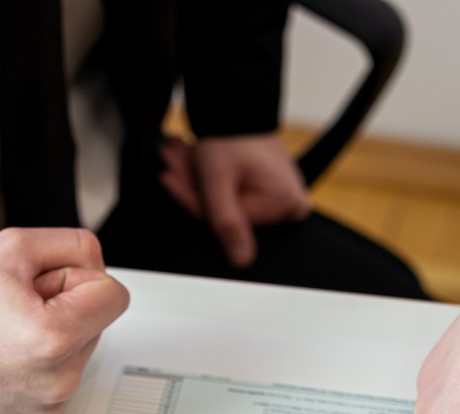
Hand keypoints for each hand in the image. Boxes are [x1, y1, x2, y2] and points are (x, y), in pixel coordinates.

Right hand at [0, 227, 130, 413]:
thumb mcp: (10, 249)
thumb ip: (70, 245)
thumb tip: (97, 263)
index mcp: (55, 336)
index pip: (115, 296)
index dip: (81, 280)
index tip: (48, 285)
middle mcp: (58, 379)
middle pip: (96, 326)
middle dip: (64, 309)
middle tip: (16, 310)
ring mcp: (50, 406)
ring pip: (78, 356)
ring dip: (52, 341)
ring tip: (5, 338)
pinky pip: (59, 385)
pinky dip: (39, 371)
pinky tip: (4, 363)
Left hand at [158, 134, 311, 268]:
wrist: (240, 106)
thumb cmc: (233, 133)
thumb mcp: (219, 177)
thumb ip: (227, 221)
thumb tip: (241, 260)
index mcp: (286, 203)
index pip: (226, 220)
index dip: (191, 200)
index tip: (168, 178)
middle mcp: (290, 204)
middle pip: (226, 212)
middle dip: (192, 187)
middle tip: (170, 162)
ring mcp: (281, 198)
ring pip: (225, 204)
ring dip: (196, 182)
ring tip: (179, 154)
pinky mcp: (270, 192)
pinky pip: (233, 196)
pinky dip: (210, 181)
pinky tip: (194, 162)